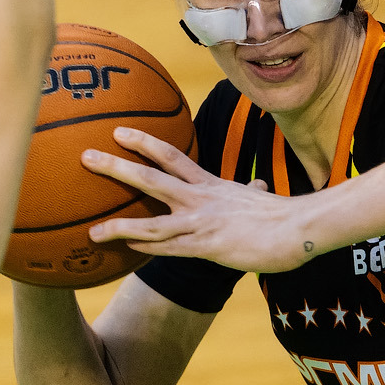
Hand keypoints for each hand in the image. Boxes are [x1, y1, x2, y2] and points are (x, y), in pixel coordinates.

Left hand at [83, 126, 311, 272]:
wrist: (299, 227)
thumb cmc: (284, 215)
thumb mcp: (261, 197)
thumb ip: (252, 191)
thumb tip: (259, 184)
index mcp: (211, 185)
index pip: (172, 157)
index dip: (144, 143)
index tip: (119, 132)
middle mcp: (200, 199)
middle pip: (151, 178)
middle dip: (116, 167)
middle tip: (85, 156)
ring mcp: (201, 222)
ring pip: (152, 221)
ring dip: (120, 226)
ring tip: (91, 230)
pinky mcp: (207, 247)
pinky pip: (169, 249)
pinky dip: (146, 249)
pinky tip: (126, 252)